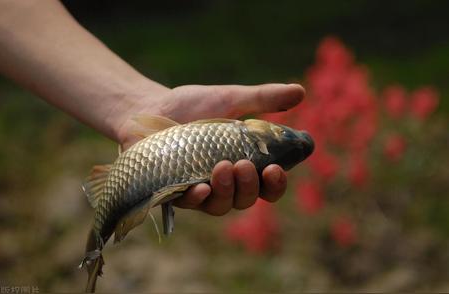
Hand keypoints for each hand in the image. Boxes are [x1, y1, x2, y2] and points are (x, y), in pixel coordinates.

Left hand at [117, 83, 304, 214]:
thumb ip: (263, 99)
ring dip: (227, 191)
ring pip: (221, 205)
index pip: (267, 185)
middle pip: (246, 199)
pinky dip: (198, 198)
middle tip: (243, 164)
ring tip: (223, 167)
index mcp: (243, 163)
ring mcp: (200, 188)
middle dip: (249, 186)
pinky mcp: (175, 192)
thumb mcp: (230, 98)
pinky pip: (190, 204)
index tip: (276, 170)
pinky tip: (200, 188)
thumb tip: (300, 92)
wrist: (151, 107)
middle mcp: (225, 182)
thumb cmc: (192, 105)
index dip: (275, 184)